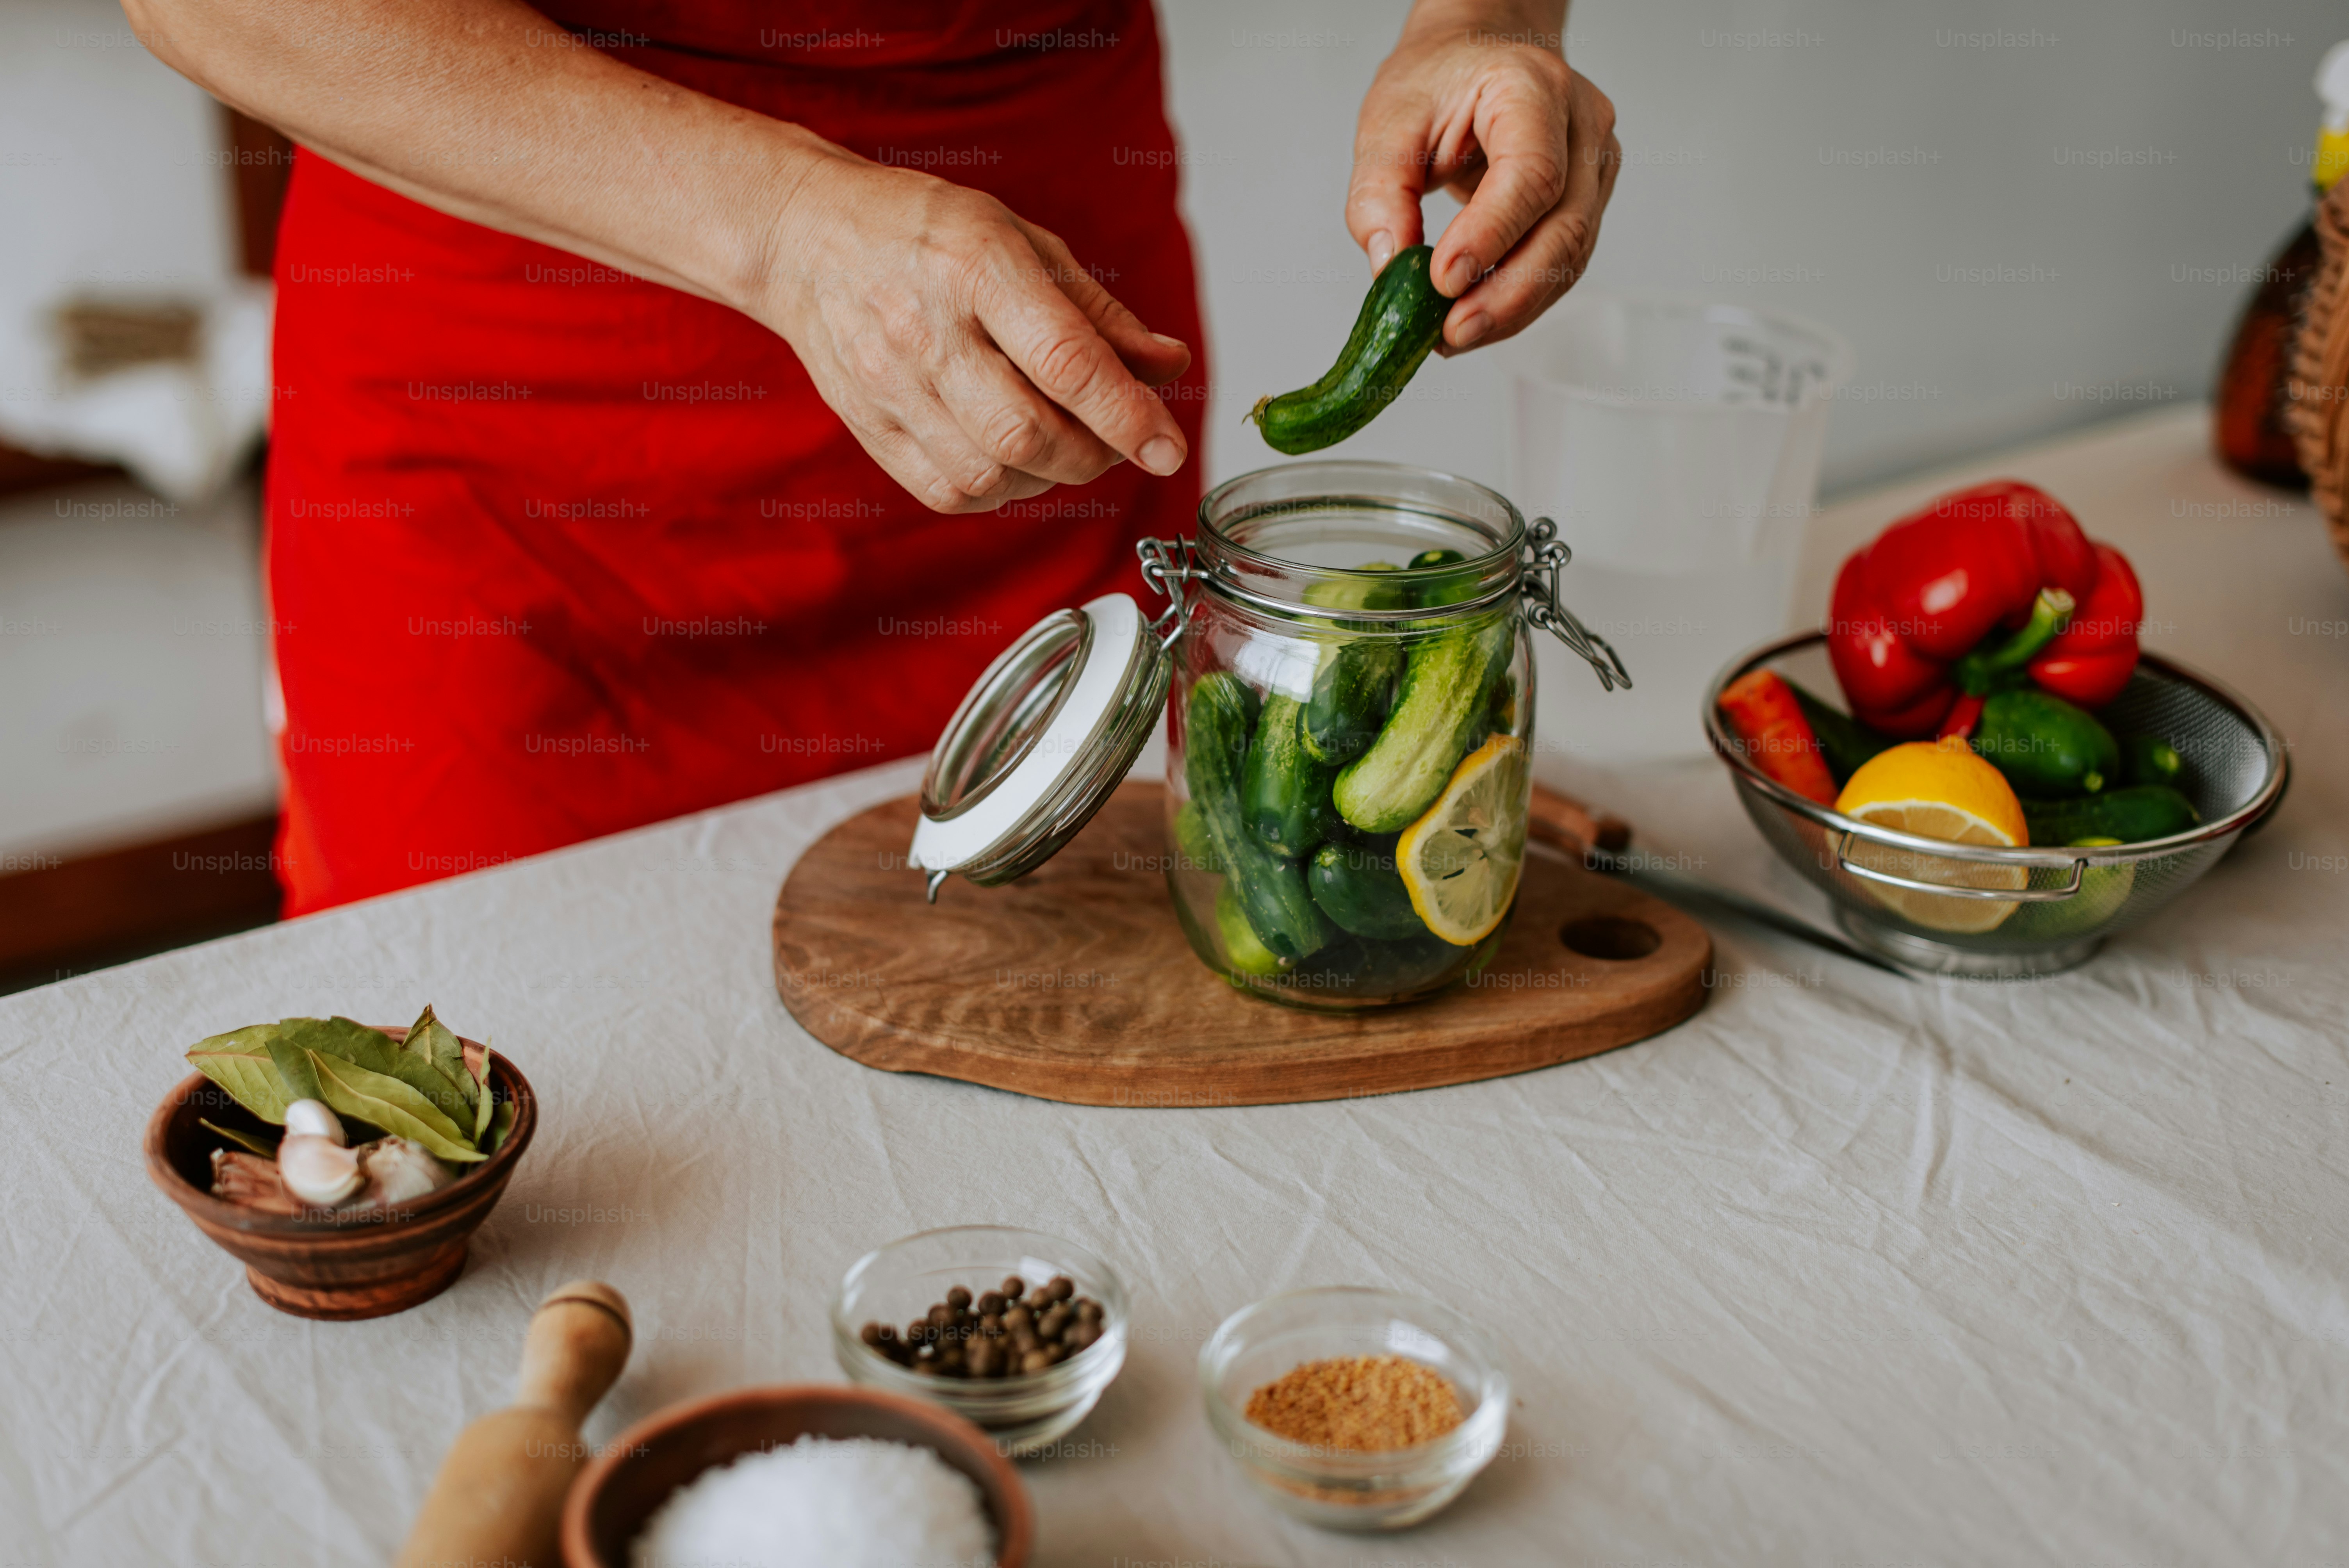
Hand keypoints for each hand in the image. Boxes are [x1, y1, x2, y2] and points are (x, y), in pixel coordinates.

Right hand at [754, 158, 1192, 512]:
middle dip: (1093, 452)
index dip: (1127, 415)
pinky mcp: (869, 427)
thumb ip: (1099, 313)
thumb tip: (1168, 367)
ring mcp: (890, 386)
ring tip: (1056, 436)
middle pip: (1029, 434)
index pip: (1065, 362)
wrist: (805, 240)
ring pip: (993, 475)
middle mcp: (928, 330)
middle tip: (1111, 434)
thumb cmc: (921, 233)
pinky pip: (952, 492)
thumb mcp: (1023, 242)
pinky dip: (999, 488)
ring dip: (1048, 473)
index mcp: (976, 265)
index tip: (1169, 449)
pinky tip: (1007, 454)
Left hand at [1348, 19, 1618, 352]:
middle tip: (1451, 333)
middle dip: (1507, 293)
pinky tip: (1477, 317)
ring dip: (1513, 308)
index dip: (1491, 233)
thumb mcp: (1388, 120)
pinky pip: (1563, 262)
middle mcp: (1581, 126)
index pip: (1531, 173)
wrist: (1478, 57)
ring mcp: (1595, 165)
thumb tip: (1389, 264)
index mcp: (1533, 87)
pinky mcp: (1588, 200)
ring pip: (1570, 257)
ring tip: (1454, 336)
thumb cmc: (1440, 78)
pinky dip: (1520, 299)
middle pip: (1564, 228)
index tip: (1443, 279)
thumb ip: (1380, 191)